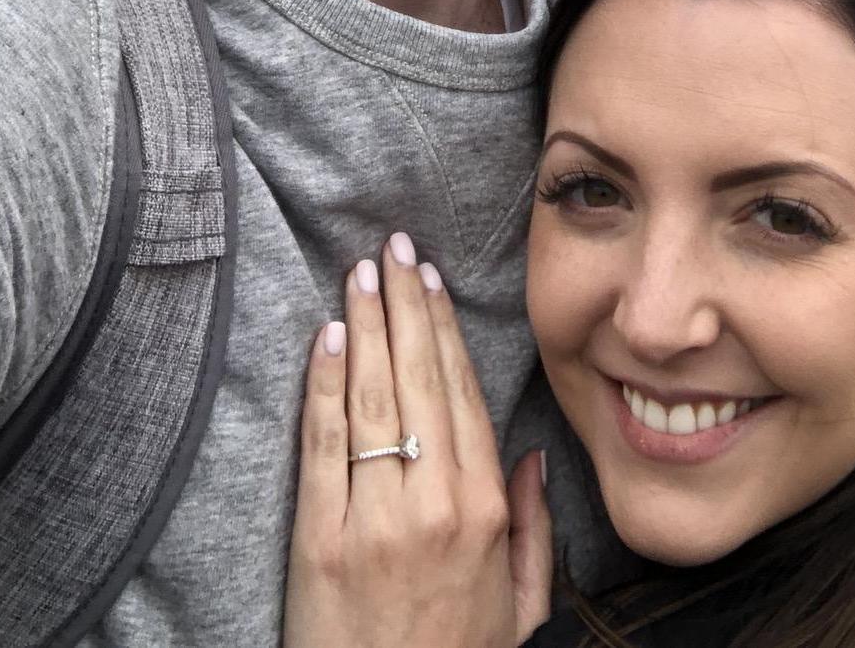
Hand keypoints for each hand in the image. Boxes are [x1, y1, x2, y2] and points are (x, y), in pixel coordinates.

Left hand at [283, 233, 553, 647]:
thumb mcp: (520, 608)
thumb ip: (533, 529)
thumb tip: (530, 455)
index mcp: (485, 510)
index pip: (461, 393)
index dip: (443, 329)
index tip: (430, 278)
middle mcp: (434, 502)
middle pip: (416, 378)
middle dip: (403, 303)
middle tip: (391, 246)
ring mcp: (375, 518)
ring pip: (371, 398)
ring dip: (364, 325)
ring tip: (358, 272)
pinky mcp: (321, 538)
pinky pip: (323, 444)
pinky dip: (323, 385)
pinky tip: (325, 338)